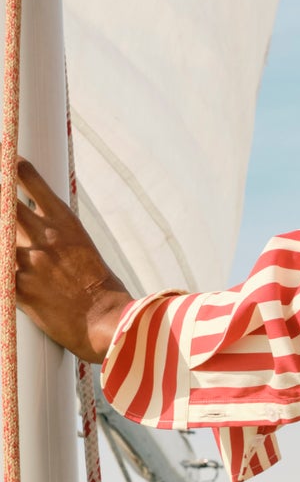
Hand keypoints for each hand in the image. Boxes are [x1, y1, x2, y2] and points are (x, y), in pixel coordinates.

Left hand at [12, 158, 132, 363]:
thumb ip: (55, 234)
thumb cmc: (101, 288)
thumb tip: (34, 223)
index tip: (6, 161)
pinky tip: (0, 267)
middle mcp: (44, 237)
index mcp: (65, 223)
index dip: (13, 169)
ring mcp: (29, 262)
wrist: (107, 321)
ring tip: (3, 238)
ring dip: (0, 233)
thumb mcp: (82, 247)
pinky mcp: (18, 289)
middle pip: (4, 204)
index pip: (31, 183)